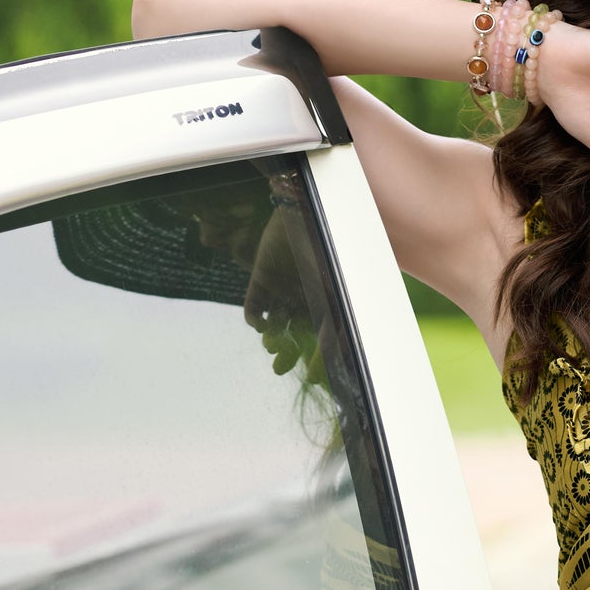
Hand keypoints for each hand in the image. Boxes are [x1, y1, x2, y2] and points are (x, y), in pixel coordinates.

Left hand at [241, 208, 331, 375]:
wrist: (299, 211)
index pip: (320, 338)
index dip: (316, 359)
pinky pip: (254, 305)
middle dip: (287, 355)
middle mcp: (303, 298)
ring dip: (271, 339)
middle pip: (293, 336)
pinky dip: (254, 318)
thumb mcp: (335, 294)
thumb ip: (336, 328)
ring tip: (272, 346)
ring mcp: (281, 288)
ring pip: (274, 324)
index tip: (312, 378)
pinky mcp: (261, 278)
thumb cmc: (324, 249)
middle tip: (279, 369)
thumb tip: (334, 359)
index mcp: (325, 301)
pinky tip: (259, 325)